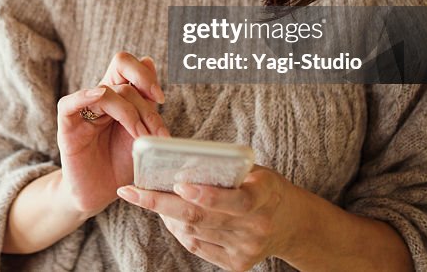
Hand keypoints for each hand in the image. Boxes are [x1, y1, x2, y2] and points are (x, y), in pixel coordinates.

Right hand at [55, 52, 169, 215]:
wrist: (100, 193)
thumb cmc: (121, 163)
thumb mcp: (142, 131)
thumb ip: (146, 100)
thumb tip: (148, 60)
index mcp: (117, 94)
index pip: (125, 64)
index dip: (144, 74)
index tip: (161, 99)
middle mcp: (99, 98)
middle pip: (121, 74)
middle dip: (145, 102)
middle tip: (157, 132)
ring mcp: (83, 111)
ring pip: (106, 92)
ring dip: (131, 114)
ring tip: (141, 139)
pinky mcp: (67, 128)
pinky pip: (69, 103)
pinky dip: (84, 96)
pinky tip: (99, 96)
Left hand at [115, 165, 295, 270]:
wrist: (293, 224)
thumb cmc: (265, 187)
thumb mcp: (255, 171)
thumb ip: (224, 169)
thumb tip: (179, 164)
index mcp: (265, 197)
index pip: (237, 200)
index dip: (207, 194)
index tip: (178, 183)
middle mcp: (256, 227)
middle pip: (202, 217)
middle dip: (162, 203)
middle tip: (132, 191)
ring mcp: (246, 249)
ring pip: (194, 232)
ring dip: (166, 214)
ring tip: (147, 197)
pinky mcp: (237, 265)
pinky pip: (197, 246)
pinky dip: (178, 229)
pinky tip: (168, 215)